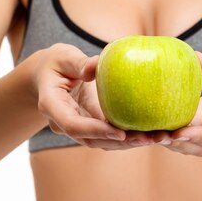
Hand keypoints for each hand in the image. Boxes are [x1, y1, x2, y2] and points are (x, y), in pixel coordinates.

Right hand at [31, 43, 163, 149]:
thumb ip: (78, 62)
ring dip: (128, 143)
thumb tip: (96, 65)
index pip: (73, 125)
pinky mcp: (89, 127)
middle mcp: (62, 123)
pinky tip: (150, 133)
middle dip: (119, 142)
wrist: (47, 77)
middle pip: (91, 140)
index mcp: (52, 105)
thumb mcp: (62, 56)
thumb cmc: (55, 63)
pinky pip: (108, 136)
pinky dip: (128, 137)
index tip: (119, 133)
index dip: (96, 131)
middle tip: (146, 139)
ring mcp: (76, 128)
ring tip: (154, 138)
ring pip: (101, 143)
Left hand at [155, 52, 201, 156]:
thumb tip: (196, 58)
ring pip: (188, 146)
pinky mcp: (201, 133)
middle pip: (200, 148)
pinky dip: (166, 132)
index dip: (199, 138)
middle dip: (176, 143)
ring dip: (166, 141)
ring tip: (144, 134)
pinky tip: (146, 127)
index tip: (179, 133)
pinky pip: (183, 135)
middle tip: (153, 135)